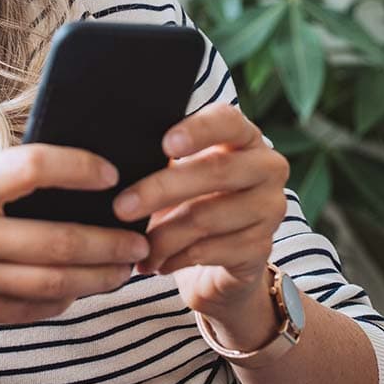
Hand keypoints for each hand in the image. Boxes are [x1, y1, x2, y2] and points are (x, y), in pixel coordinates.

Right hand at [0, 144, 150, 326]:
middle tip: (139, 242)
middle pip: (59, 240)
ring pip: (51, 286)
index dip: (80, 167)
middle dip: (110, 244)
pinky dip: (56, 305)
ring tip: (121, 272)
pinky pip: (22, 313)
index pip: (35, 167)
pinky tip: (72, 295)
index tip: (109, 170)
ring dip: (95, 280)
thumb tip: (44, 184)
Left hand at [111, 103, 288, 318]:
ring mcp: (269, 209)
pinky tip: (154, 262)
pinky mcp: (261, 247)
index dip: (198, 130)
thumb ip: (162, 158)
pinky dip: (174, 258)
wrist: (222, 256)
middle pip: (215, 171)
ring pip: (207, 217)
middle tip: (120, 207)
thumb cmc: (190, 198)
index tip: (165, 145)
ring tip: (132, 245)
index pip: (228, 120)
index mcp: (244, 136)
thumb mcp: (178, 172)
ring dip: (161, 235)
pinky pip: (210, 252)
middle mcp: (266, 168)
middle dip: (161, 190)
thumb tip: (113, 158)